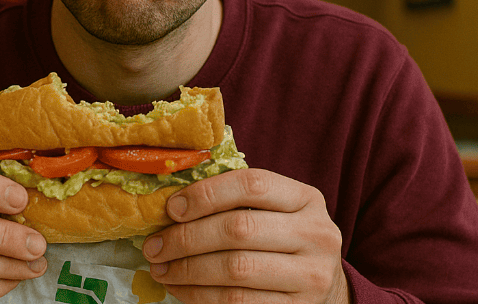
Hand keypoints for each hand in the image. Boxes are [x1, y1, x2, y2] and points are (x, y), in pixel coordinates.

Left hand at [141, 169, 348, 303]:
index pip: (252, 184)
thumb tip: (170, 203)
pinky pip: (237, 302)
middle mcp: (316, 234)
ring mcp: (311, 275)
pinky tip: (181, 288)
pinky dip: (200, 295)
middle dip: (186, 238)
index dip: (206, 194)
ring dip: (187, 270)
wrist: (323, 284)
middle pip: (239, 229)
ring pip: (235, 269)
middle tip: (154, 245)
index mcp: (306, 199)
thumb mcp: (274, 210)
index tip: (171, 208)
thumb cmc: (282, 238)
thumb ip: (234, 200)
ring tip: (160, 268)